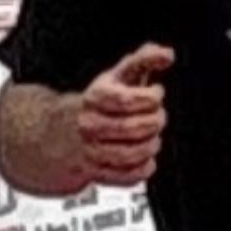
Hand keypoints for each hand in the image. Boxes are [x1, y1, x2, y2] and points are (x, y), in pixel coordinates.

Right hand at [76, 42, 172, 186]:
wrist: (64, 133)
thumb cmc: (100, 102)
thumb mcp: (118, 76)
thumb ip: (144, 60)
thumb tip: (167, 54)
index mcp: (95, 98)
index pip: (127, 100)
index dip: (150, 97)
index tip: (156, 93)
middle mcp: (90, 125)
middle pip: (132, 128)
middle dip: (155, 122)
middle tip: (158, 117)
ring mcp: (92, 151)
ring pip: (131, 154)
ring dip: (151, 145)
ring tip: (152, 136)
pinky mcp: (99, 173)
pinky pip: (129, 176)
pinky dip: (145, 167)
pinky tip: (145, 156)